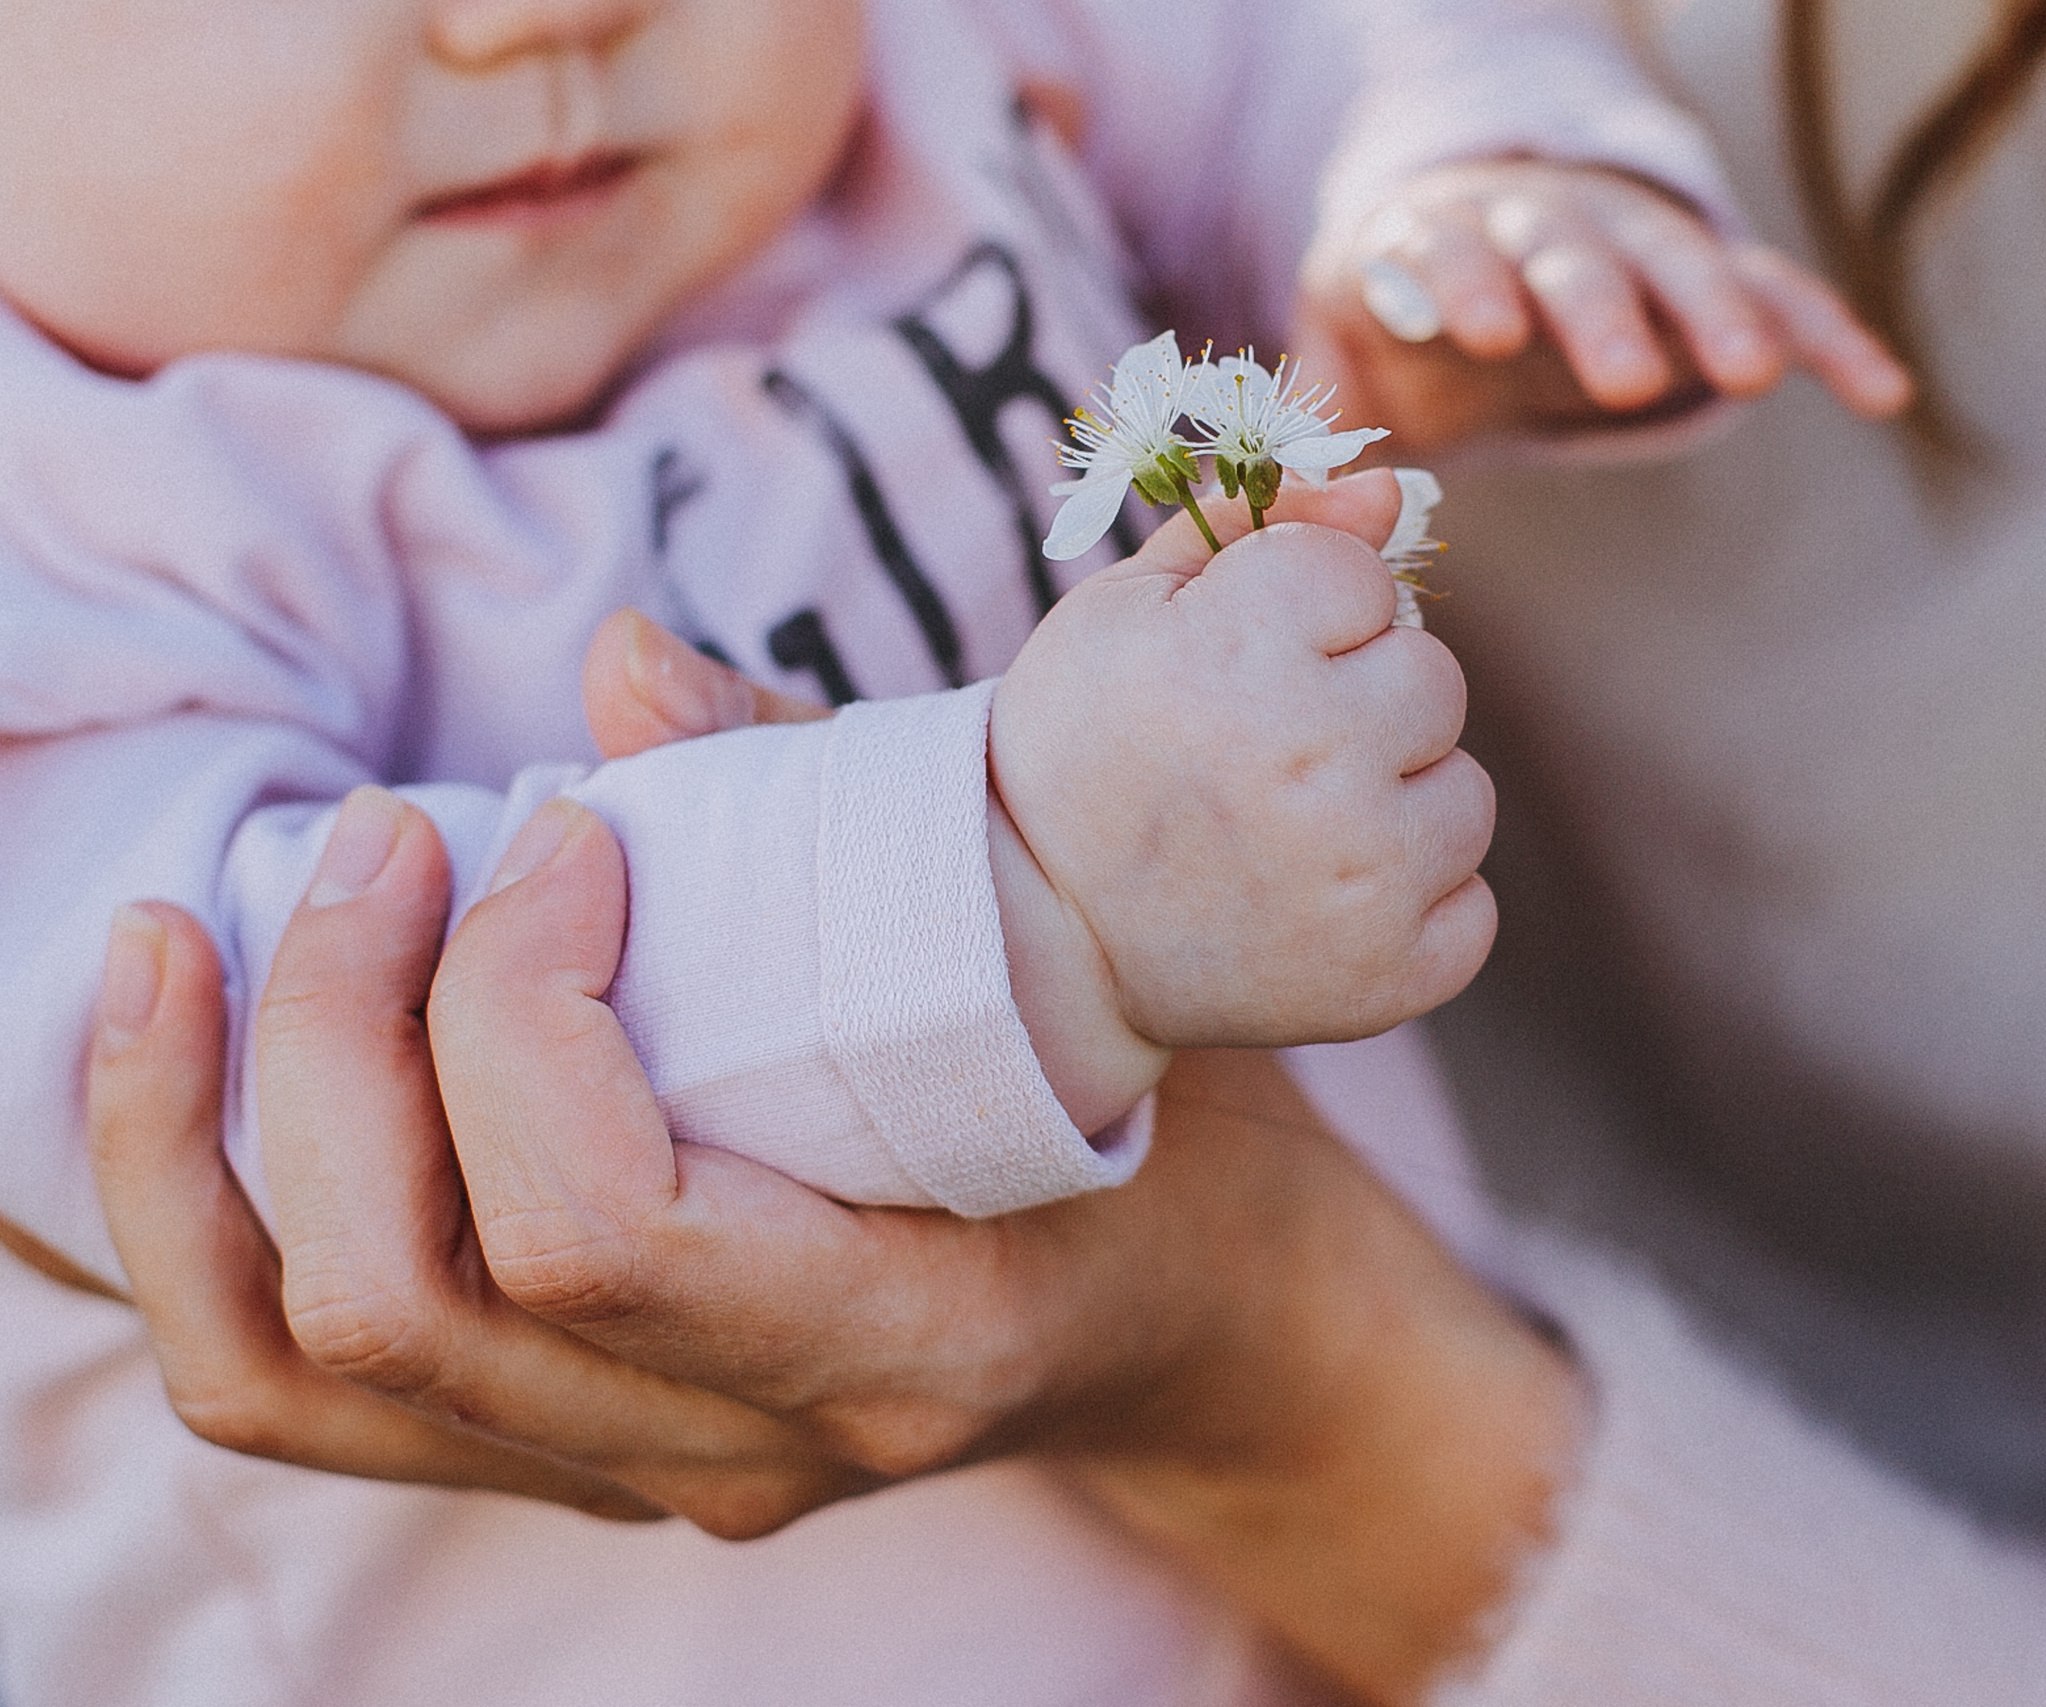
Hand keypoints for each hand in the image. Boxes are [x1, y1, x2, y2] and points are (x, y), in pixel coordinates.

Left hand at [86, 789, 1578, 1703]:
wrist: (1198, 1321)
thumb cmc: (1173, 1124)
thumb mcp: (1072, 959)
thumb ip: (851, 805)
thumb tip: (618, 659)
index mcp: (908, 1339)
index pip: (603, 1234)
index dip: (520, 1010)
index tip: (571, 834)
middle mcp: (753, 1451)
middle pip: (415, 1302)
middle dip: (338, 1037)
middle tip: (388, 839)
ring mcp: (653, 1475)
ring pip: (307, 1379)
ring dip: (199, 1149)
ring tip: (188, 941)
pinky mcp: (584, 1453)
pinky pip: (320, 1391)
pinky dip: (211, 1224)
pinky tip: (215, 1059)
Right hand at [989, 469, 1497, 1067]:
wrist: (1032, 942)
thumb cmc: (1083, 753)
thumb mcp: (1130, 610)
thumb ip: (1263, 526)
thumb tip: (1392, 490)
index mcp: (1243, 648)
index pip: (1364, 578)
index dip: (1302, 617)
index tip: (1234, 671)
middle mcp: (1315, 758)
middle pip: (1433, 681)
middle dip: (1362, 706)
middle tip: (1268, 760)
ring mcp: (1363, 876)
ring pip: (1464, 797)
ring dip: (1395, 811)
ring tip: (1292, 840)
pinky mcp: (1391, 976)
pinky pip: (1470, 909)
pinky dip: (1408, 913)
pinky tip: (1319, 910)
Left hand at [1297, 159, 1911, 450]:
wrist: (1481, 249)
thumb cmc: (1404, 320)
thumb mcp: (1343, 346)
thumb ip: (1316, 404)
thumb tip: (1288, 480)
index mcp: (1438, 236)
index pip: (1448, 247)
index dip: (1462, 282)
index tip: (1481, 329)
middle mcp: (1543, 221)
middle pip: (1574, 255)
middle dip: (1600, 309)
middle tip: (1628, 376)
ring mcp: (1633, 238)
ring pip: (1681, 263)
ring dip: (1717, 314)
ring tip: (1751, 379)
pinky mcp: (1709, 271)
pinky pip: (1780, 295)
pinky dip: (1830, 337)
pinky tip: (1881, 392)